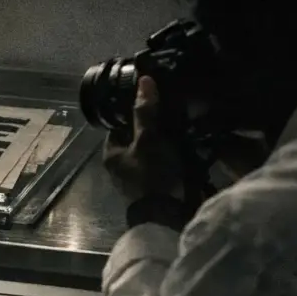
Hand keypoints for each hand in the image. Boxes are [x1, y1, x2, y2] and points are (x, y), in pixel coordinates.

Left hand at [102, 76, 184, 200]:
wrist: (166, 214)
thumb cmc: (151, 174)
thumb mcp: (148, 139)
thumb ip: (146, 112)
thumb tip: (144, 81)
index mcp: (111, 153)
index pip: (119, 124)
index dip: (134, 112)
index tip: (152, 101)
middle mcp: (119, 166)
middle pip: (136, 137)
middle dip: (152, 126)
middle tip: (171, 112)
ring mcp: (136, 177)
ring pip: (149, 150)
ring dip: (163, 140)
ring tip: (180, 125)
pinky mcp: (153, 185)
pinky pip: (160, 163)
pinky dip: (170, 154)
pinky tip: (185, 146)